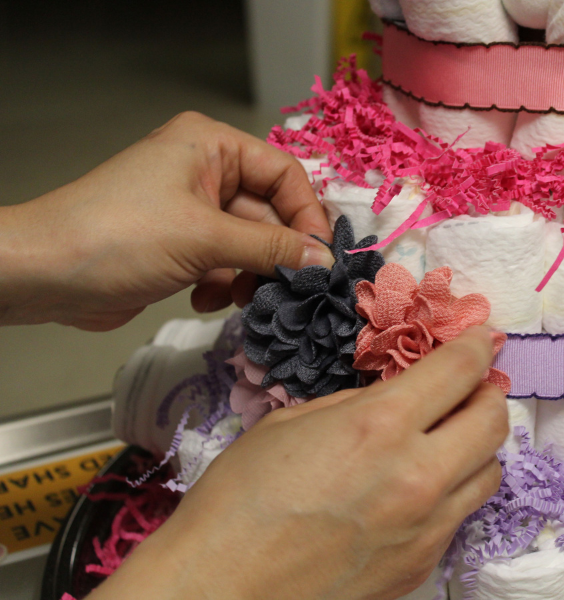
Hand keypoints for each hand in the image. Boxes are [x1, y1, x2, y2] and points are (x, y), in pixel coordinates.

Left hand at [0, 111, 331, 330]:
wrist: (44, 274)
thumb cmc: (116, 236)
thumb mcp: (205, 238)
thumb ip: (271, 247)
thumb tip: (324, 259)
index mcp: (210, 146)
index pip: (283, 174)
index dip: (306, 215)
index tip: (320, 257)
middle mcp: (204, 171)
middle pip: (269, 213)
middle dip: (275, 254)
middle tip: (289, 286)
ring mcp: (192, 210)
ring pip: (250, 244)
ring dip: (249, 275)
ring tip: (240, 297)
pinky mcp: (181, 245)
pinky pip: (225, 263)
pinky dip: (222, 284)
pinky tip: (203, 299)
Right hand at [90, 327, 508, 599]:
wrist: (223, 588)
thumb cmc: (240, 498)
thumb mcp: (292, 424)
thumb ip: (356, 405)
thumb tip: (395, 397)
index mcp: (382, 426)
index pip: (459, 371)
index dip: (476, 346)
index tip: (481, 339)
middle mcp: (419, 475)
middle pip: (493, 422)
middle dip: (488, 394)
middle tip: (472, 387)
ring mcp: (427, 527)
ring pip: (490, 473)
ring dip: (478, 445)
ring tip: (451, 437)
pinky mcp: (422, 565)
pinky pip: (460, 515)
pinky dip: (453, 490)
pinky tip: (420, 488)